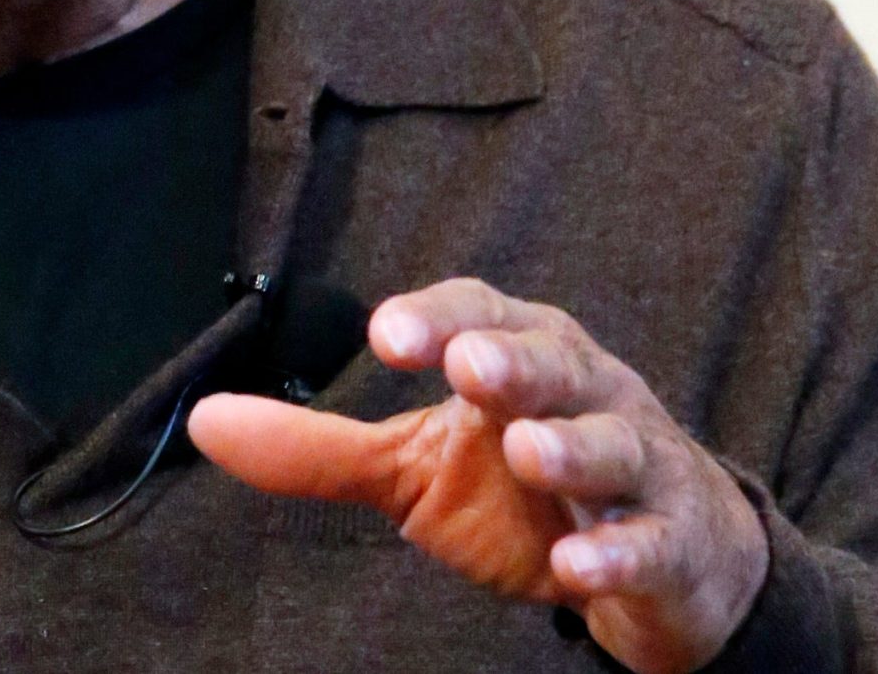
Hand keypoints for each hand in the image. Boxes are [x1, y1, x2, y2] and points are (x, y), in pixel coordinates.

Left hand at [189, 278, 766, 673]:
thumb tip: (204, 421)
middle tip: (470, 365)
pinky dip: (618, 552)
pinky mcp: (672, 539)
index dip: (437, 316)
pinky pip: (651, 541)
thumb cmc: (524, 489)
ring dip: (572, 446)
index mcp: (516, 354)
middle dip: (512, 361)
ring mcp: (637, 463)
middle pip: (554, 361)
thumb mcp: (414, 464)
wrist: (664, 557)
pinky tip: (579, 563)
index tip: (386, 333)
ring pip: (612, 442)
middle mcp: (583, 392)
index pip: (479, 313)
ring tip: (530, 451)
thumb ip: (318, 446)